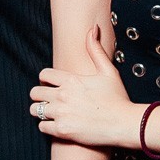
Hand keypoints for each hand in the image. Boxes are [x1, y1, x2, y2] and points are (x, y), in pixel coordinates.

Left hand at [30, 25, 135, 147]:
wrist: (124, 124)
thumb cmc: (118, 98)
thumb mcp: (108, 71)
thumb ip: (95, 50)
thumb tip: (92, 29)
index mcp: (71, 80)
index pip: (43, 75)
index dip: (45, 80)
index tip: (50, 85)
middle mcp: (63, 95)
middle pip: (35, 93)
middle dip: (39, 95)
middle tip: (47, 100)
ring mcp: (61, 113)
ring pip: (35, 110)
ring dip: (40, 111)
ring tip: (49, 113)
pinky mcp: (62, 130)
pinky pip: (42, 126)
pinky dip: (46, 126)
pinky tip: (55, 124)